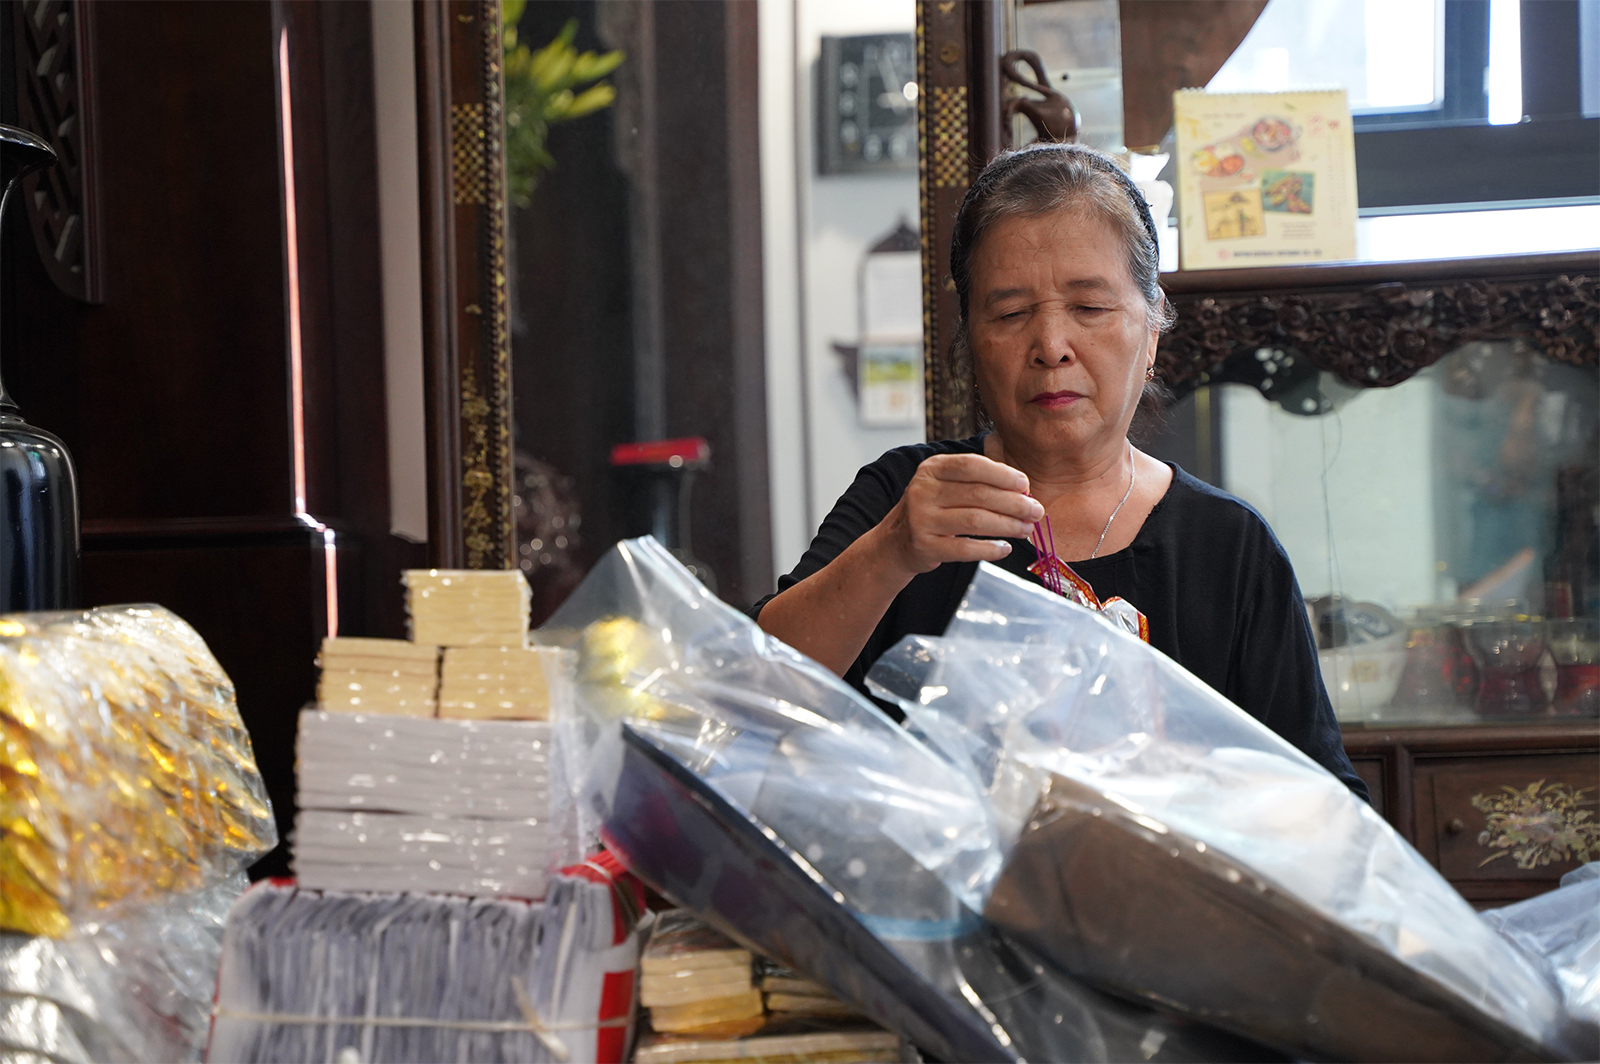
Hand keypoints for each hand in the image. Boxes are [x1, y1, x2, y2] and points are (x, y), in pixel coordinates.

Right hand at [875, 454, 1043, 575]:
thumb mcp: (945, 484)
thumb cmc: (933, 509)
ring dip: (1007, 526)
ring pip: (975, 521)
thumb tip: (1023, 490)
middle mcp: (923, 491)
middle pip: (978, 494)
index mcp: (932, 469)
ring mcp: (922, 519)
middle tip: (1036, 511)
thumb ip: (978, 482)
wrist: (896, 540)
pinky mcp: (925, 546)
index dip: (1002, 474)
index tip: (1025, 485)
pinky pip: (965, 549)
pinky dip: (990, 549)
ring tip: (1026, 529)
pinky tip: (1005, 548)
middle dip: (1014, 503)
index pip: (971, 465)